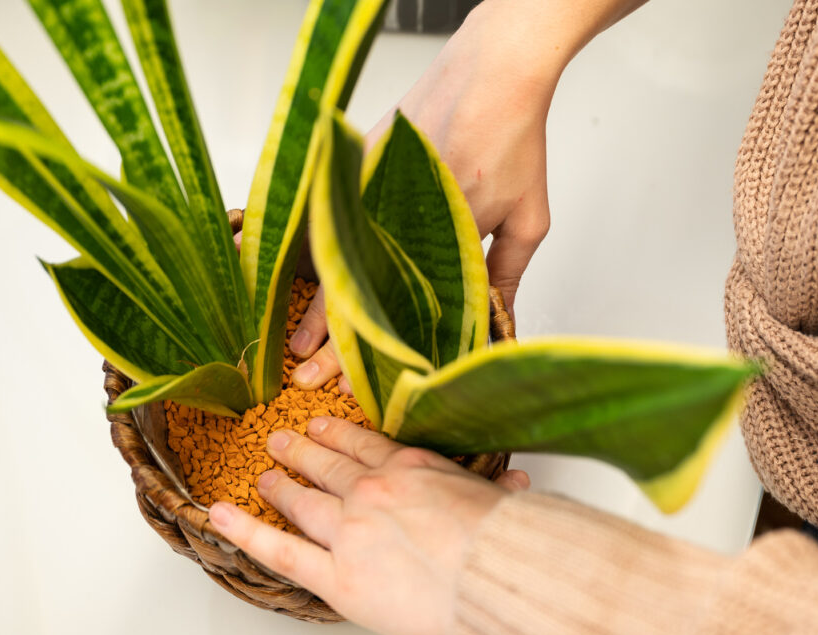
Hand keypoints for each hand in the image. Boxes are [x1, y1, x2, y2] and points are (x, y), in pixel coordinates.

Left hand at [208, 416, 529, 634]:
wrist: (500, 575)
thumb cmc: (506, 542)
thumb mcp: (502, 500)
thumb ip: (495, 487)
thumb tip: (516, 482)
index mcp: (410, 468)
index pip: (365, 446)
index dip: (339, 435)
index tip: (324, 427)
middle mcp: (371, 491)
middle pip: (327, 466)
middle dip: (302, 452)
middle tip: (282, 441)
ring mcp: (348, 531)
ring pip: (302, 502)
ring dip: (279, 487)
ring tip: (262, 478)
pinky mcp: (337, 576)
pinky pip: (279, 551)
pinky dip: (244, 531)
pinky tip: (220, 516)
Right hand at [290, 1, 638, 386]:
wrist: (494, 70)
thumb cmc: (513, 139)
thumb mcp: (527, 218)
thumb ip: (507, 273)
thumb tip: (498, 321)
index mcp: (435, 237)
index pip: (390, 310)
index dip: (367, 350)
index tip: (349, 381)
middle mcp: (393, 217)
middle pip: (351, 292)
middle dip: (328, 341)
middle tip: (305, 374)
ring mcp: (369, 188)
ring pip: (331, 257)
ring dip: (312, 300)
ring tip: (291, 337)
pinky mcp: (358, 162)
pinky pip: (326, 215)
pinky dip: (309, 247)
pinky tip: (290, 274)